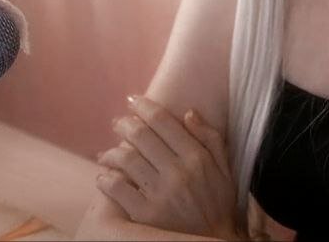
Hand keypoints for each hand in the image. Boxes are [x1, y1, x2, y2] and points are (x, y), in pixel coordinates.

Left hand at [96, 96, 243, 239]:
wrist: (213, 241)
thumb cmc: (218, 203)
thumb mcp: (225, 169)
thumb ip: (210, 138)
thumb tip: (188, 113)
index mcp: (197, 157)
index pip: (164, 121)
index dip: (144, 106)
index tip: (134, 101)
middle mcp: (178, 171)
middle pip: (141, 136)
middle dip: (124, 124)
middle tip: (118, 123)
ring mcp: (160, 193)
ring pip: (125, 159)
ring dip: (111, 152)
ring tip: (107, 154)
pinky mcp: (145, 213)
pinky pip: (117, 188)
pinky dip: (105, 178)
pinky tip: (103, 177)